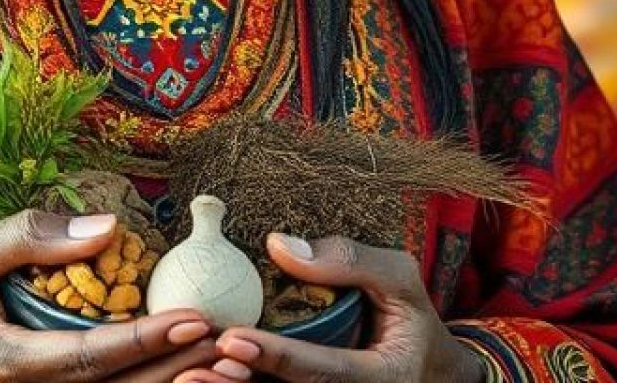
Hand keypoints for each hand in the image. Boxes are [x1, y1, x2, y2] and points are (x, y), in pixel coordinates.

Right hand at [0, 210, 218, 382]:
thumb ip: (29, 236)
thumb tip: (107, 228)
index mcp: (9, 363)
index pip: (91, 357)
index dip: (146, 339)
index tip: (194, 319)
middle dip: (178, 368)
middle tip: (231, 341)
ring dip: (172, 382)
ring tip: (226, 358)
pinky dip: (148, 382)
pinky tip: (187, 368)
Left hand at [173, 234, 484, 382]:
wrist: (425, 369)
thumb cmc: (410, 318)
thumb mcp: (399, 280)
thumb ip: (349, 261)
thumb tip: (278, 246)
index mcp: (379, 376)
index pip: (325, 371)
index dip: (279, 357)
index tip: (234, 341)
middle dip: (243, 380)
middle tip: (199, 361)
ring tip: (191, 372)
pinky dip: (243, 382)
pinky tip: (203, 373)